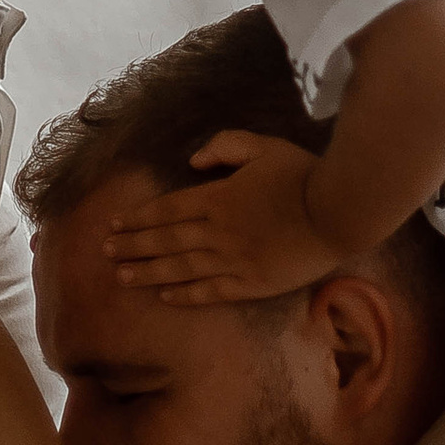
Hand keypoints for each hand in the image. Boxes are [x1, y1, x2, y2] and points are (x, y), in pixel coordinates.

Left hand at [103, 130, 350, 301]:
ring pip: (181, 269)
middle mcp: (218, 233)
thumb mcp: (262, 146)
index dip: (137, 218)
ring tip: (122, 278)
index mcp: (217, 198)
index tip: (114, 225)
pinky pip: (211, 292)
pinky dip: (185, 295)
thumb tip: (192, 163)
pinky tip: (165, 297)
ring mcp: (234, 262)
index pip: (166, 210)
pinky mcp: (252, 284)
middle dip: (132, 247)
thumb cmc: (301, 175)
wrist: (338, 212)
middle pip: (165, 241)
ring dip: (148, 273)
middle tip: (106, 253)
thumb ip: (224, 147)